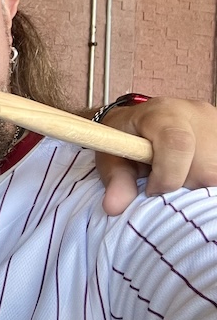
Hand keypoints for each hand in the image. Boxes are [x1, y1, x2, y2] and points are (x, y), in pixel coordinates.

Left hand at [96, 97, 216, 214]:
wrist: (140, 121)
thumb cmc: (125, 138)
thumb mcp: (112, 157)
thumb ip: (116, 179)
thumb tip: (114, 206)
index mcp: (162, 113)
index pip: (177, 144)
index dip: (167, 176)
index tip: (151, 188)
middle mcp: (195, 113)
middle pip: (205, 165)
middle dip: (184, 182)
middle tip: (164, 180)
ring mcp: (215, 124)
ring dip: (200, 182)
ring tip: (179, 172)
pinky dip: (208, 178)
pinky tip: (191, 171)